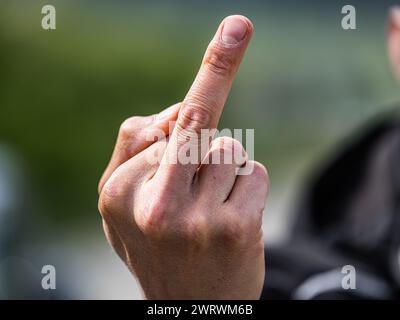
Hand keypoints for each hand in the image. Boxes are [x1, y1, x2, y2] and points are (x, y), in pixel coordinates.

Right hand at [98, 15, 268, 299]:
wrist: (187, 307)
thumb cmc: (157, 245)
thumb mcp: (123, 204)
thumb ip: (138, 145)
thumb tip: (184, 107)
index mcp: (117, 193)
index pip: (154, 123)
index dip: (206, 76)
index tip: (236, 29)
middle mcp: (151, 205)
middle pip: (198, 126)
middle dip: (205, 135)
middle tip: (213, 118)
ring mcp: (194, 220)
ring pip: (229, 148)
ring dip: (224, 170)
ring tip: (209, 209)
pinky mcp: (235, 230)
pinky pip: (254, 173)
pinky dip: (248, 188)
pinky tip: (231, 222)